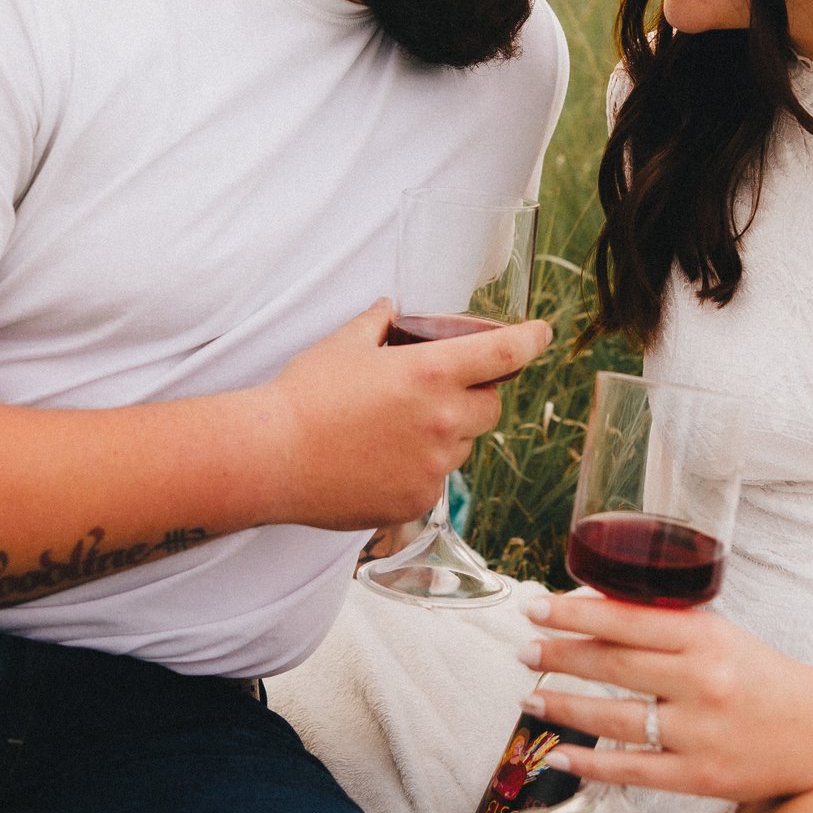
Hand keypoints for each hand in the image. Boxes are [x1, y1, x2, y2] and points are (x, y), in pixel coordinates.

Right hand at [260, 300, 549, 530]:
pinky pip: (435, 480)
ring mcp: (433, 467)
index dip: (530, 341)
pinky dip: (419, 469)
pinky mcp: (417, 501)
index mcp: (432, 374)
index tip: (541, 335)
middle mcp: (443, 421)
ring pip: (462, 446)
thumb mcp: (344, 344)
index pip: (505, 355)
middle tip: (438, 391)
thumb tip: (390, 311)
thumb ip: (378, 323)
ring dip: (445, 434)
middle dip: (475, 395)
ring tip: (393, 430)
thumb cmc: (304, 396)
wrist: (271, 457)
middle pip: (492, 407)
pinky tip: (379, 460)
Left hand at [513, 591, 812, 800]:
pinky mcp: (701, 776)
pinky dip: (590, 763)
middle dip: (559, 655)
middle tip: (521, 649)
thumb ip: (666, 626)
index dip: (574, 613)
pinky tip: (557, 755)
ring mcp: (700, 732)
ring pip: (615, 717)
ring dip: (565, 706)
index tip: (535, 607)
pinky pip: (633, 769)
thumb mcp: (720, 635)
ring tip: (529, 697)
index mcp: (706, 636)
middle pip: (613, 665)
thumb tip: (595, 613)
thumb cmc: (763, 676)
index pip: (626, 619)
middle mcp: (701, 681)